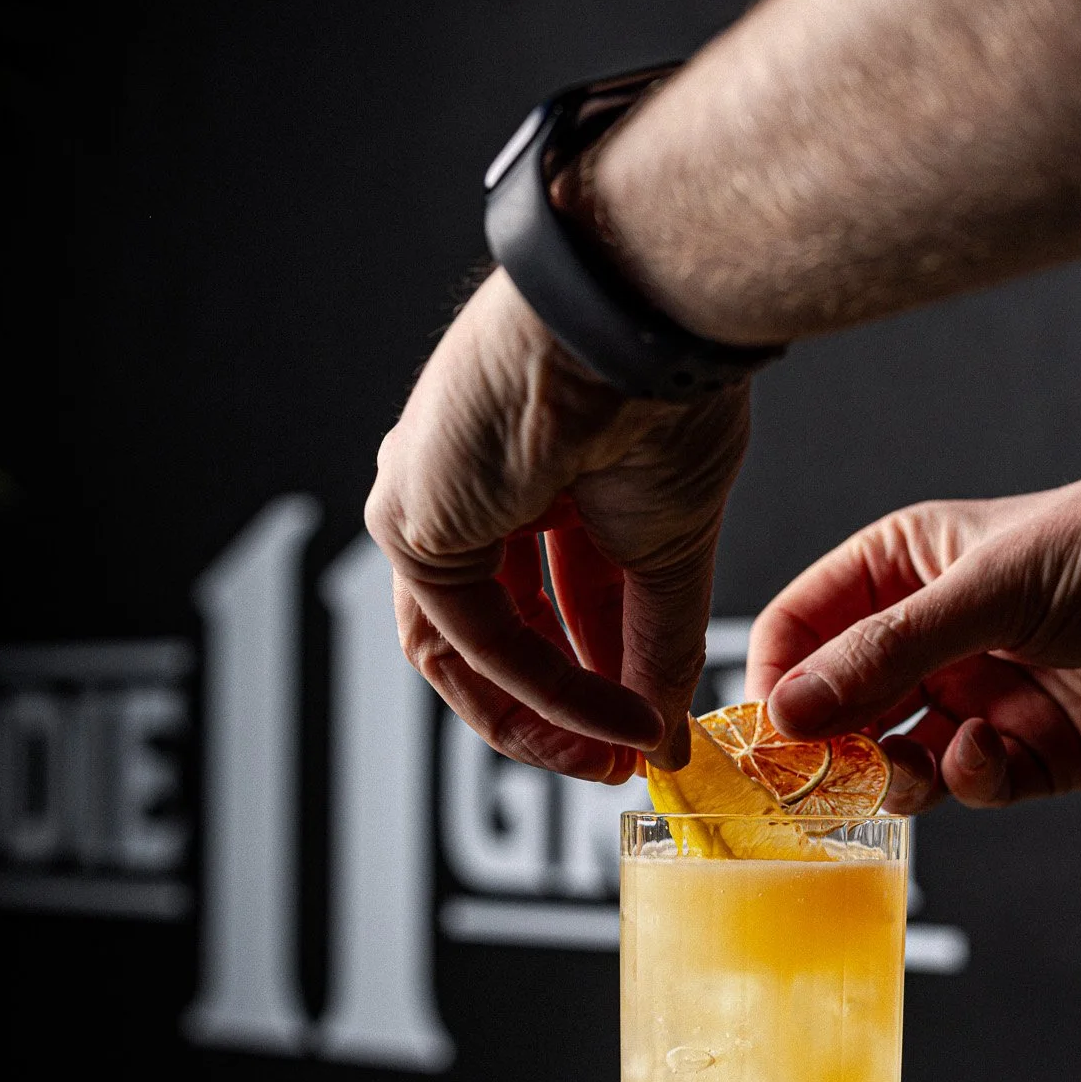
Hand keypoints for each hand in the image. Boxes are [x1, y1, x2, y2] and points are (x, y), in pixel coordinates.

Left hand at [364, 267, 751, 781]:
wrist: (638, 325)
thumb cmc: (659, 387)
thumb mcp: (671, 543)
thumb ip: (660, 642)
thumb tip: (665, 732)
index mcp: (530, 479)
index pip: (549, 610)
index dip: (600, 682)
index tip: (650, 731)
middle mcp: (468, 492)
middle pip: (494, 640)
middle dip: (565, 714)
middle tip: (628, 756)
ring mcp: (429, 504)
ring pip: (467, 651)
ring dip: (545, 717)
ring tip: (616, 751)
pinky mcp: (409, 521)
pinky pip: (472, 634)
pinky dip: (543, 686)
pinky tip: (609, 712)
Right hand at [746, 460, 1080, 809]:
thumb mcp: (993, 587)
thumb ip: (886, 653)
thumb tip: (788, 708)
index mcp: (906, 568)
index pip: (801, 627)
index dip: (772, 680)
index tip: (759, 734)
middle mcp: (934, 635)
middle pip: (837, 703)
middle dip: (824, 743)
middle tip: (812, 778)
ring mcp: (980, 695)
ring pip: (895, 758)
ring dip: (891, 775)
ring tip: (902, 771)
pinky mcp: (1030, 752)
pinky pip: (968, 785)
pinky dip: (967, 780)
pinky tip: (984, 753)